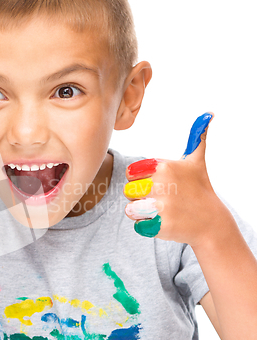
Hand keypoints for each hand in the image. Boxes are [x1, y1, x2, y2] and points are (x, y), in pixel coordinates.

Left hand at [123, 113, 222, 245]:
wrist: (211, 222)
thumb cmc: (199, 188)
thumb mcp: (197, 162)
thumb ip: (196, 138)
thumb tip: (209, 113)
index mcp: (163, 167)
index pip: (131, 173)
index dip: (140, 180)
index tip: (155, 184)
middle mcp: (162, 184)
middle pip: (128, 191)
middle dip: (139, 197)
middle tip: (159, 199)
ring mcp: (162, 207)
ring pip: (129, 209)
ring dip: (140, 212)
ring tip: (158, 211)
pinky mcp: (161, 226)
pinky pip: (137, 225)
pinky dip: (146, 226)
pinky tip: (162, 222)